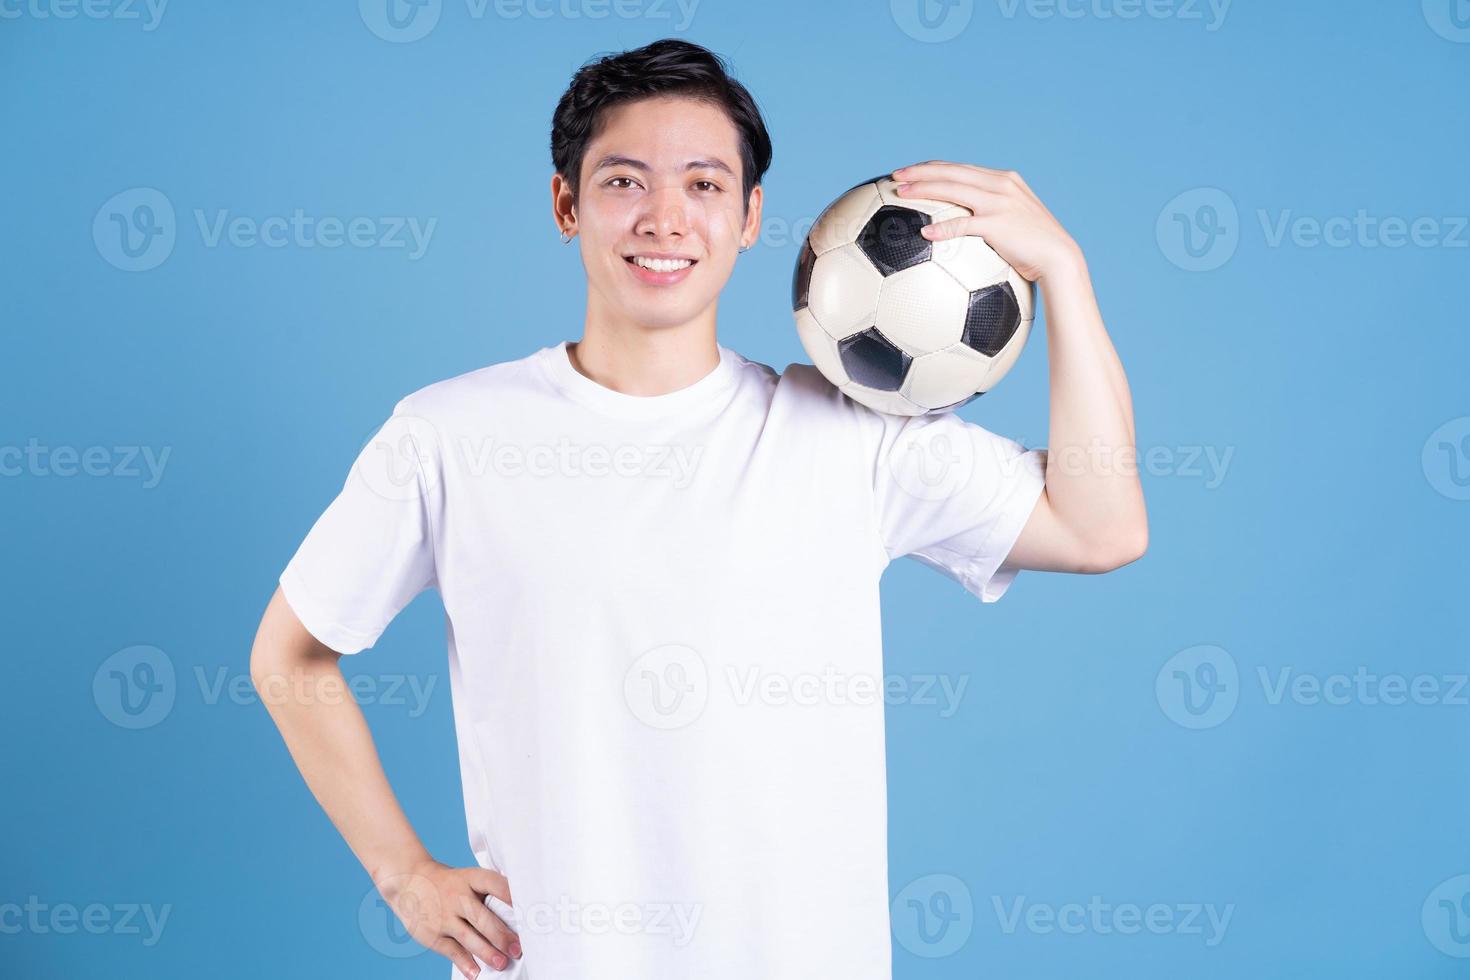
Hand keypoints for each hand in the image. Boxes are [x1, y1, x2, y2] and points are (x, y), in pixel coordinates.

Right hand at [374, 857, 520, 975]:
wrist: (409, 881)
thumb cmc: (451, 883)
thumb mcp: (468, 878)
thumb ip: (489, 892)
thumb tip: (520, 914)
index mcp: (471, 878)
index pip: (494, 884)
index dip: (511, 896)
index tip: (527, 911)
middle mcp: (458, 896)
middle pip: (483, 917)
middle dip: (502, 935)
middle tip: (518, 949)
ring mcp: (444, 916)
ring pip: (469, 937)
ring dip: (487, 952)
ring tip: (503, 964)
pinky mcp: (433, 934)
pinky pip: (452, 950)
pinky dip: (464, 963)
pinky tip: (476, 973)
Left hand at [890, 160, 1081, 282]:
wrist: (1058, 257)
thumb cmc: (1033, 245)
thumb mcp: (1014, 218)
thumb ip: (991, 212)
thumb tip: (964, 220)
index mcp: (1003, 179)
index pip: (960, 167)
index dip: (933, 167)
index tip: (910, 171)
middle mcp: (1000, 184)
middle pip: (952, 172)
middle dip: (920, 171)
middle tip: (895, 175)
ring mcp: (999, 203)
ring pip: (953, 190)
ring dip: (924, 190)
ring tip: (901, 194)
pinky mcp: (998, 224)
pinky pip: (963, 224)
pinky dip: (943, 228)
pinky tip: (925, 234)